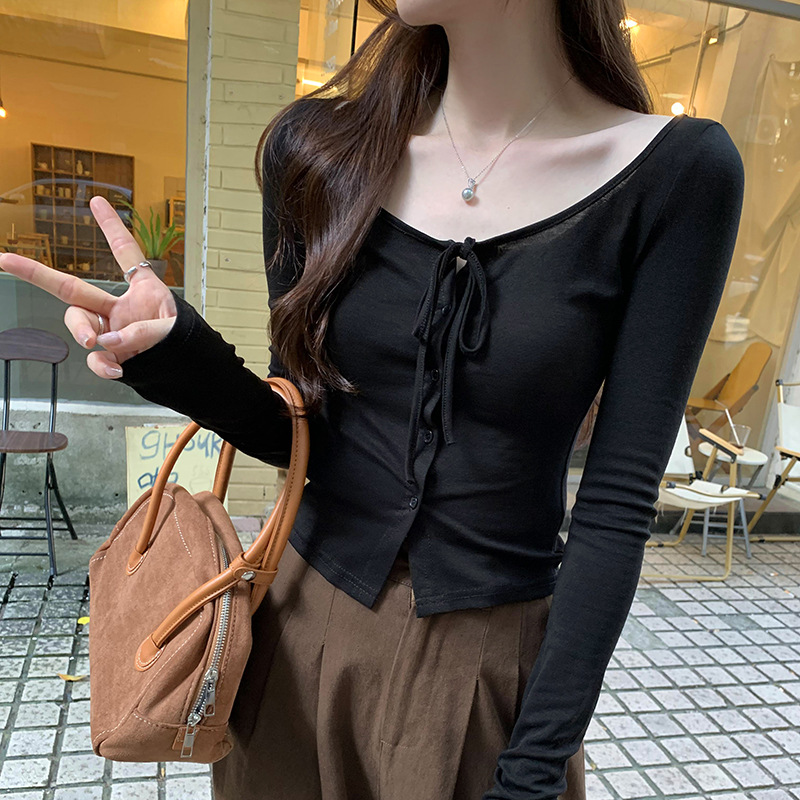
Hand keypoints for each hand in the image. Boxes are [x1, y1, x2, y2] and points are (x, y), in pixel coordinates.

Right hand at [0, 195, 177, 379]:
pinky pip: (95, 360)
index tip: (96, 201)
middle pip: (72, 289)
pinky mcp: (112, 356)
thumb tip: (112, 341)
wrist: (189, 369)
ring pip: (79, 324)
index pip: (125, 254)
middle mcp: (119, 309)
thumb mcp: (174, 329)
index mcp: (142, 291)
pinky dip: (101, 366)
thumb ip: (146, 331)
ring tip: (96, 343)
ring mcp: (111, 333)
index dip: (111, 227)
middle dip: (37, 272)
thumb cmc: (184, 341)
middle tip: (7, 260)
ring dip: (81, 331)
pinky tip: (115, 369)